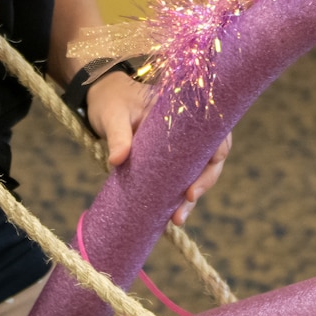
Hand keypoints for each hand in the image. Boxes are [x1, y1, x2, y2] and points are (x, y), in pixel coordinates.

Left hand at [86, 70, 231, 225]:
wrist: (100, 96)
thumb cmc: (111, 100)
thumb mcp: (113, 115)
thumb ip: (117, 135)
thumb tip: (117, 160)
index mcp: (184, 110)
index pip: (214, 134)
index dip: (213, 161)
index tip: (193, 187)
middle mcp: (188, 127)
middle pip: (210, 157)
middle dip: (203, 185)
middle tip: (183, 208)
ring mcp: (179, 142)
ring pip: (198, 169)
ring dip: (191, 196)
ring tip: (177, 219)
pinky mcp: (167, 155)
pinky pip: (180, 174)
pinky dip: (178, 194)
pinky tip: (171, 213)